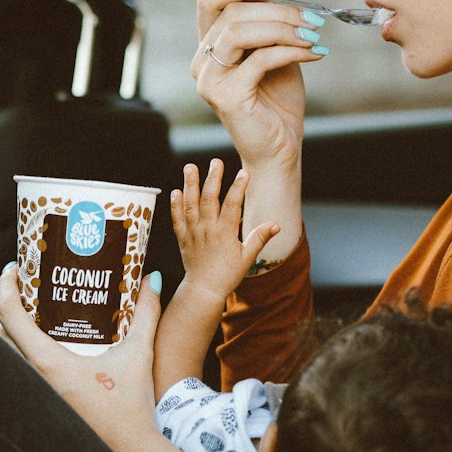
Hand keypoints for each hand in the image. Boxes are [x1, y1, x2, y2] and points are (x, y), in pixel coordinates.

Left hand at [0, 264, 160, 446]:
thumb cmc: (131, 407)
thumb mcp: (139, 354)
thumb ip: (146, 313)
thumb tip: (150, 279)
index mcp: (48, 363)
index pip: (9, 315)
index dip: (6, 286)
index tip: (14, 270)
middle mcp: (30, 379)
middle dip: (8, 308)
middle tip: (27, 289)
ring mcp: (31, 396)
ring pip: (3, 356)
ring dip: (10, 334)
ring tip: (30, 316)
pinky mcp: (37, 407)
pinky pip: (15, 374)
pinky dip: (17, 356)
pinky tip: (37, 349)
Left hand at [171, 160, 279, 304]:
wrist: (204, 290)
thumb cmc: (228, 274)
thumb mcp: (248, 257)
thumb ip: (260, 238)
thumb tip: (276, 224)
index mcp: (225, 233)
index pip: (233, 205)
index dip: (238, 188)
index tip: (244, 173)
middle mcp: (207, 230)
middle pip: (209, 199)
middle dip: (212, 178)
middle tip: (216, 161)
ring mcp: (193, 233)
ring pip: (190, 205)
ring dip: (190, 185)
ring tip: (190, 167)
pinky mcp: (182, 238)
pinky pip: (176, 219)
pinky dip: (175, 205)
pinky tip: (176, 191)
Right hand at [190, 0, 326, 172]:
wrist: (280, 147)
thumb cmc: (277, 100)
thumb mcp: (274, 49)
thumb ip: (265, 20)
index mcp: (208, 45)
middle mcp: (201, 60)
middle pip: (231, 11)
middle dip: (278, 9)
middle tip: (312, 18)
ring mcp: (209, 79)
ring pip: (239, 30)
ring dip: (284, 27)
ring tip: (313, 35)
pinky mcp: (226, 96)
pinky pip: (260, 59)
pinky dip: (292, 50)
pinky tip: (314, 52)